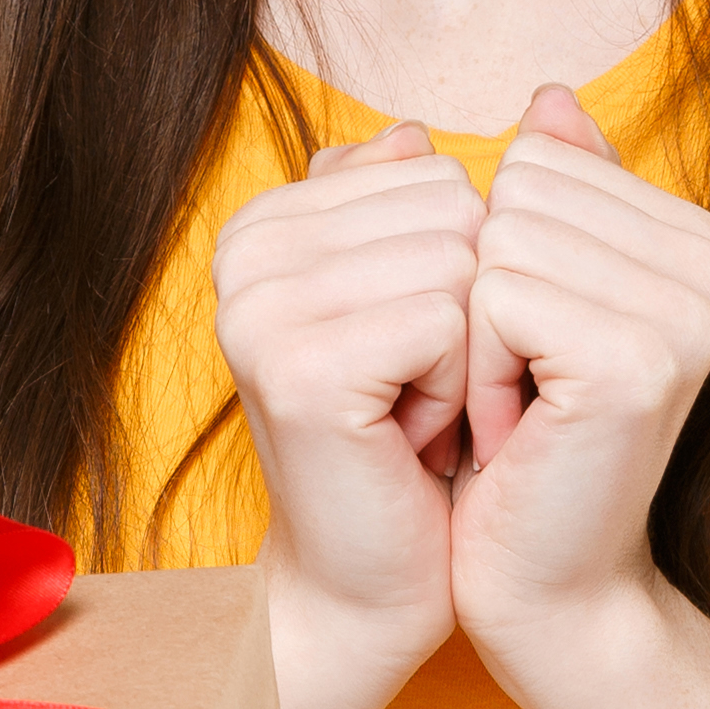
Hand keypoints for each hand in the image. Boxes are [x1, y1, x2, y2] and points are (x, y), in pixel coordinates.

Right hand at [208, 125, 482, 708]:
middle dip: (466, 305)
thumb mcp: (409, 299)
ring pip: (459, 258)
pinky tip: (409, 437)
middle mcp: (243, 252)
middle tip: (413, 389)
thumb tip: (416, 130)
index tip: (407, 350)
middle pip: (451, 206)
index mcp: (262, 222)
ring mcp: (261, 308)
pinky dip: (458, 389)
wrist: (371, 579)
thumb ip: (403, 205)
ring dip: (466, 351)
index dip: (456, 268)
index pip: (433, 171)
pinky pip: (449, 321)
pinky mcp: (299, 367)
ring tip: (410, 412)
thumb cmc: (405, 440)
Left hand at [445, 83, 709, 689]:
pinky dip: (475, 369)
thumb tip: (546, 96)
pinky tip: (515, 431)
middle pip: (516, 188)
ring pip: (497, 237)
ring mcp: (686, 310)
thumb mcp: (533, 302)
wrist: (544, 589)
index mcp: (697, 237)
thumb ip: (553, 198)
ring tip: (518, 409)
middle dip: (483, 290)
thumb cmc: (520, 446)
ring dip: (474, 334)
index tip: (532, 348)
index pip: (539, 159)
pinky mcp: (639, 360)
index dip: (499, 256)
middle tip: (520, 385)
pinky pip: (493, 296)